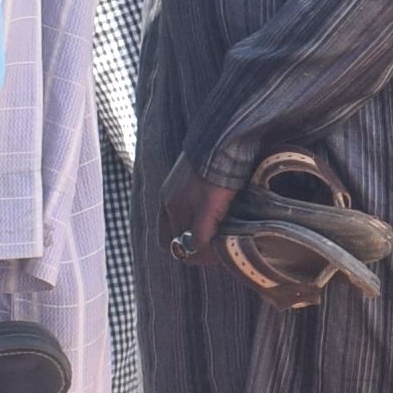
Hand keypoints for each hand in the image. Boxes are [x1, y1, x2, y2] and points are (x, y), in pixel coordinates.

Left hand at [154, 157, 239, 278]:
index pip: (165, 235)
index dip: (182, 246)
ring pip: (187, 247)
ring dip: (204, 254)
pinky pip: (201, 242)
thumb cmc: (215, 153)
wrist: (223, 138)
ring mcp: (184, 207)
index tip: (201, 248)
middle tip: (215, 254)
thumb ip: (198, 196)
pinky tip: (227, 249)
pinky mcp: (203, 208)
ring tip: (223, 254)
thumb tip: (214, 212)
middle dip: (194, 253)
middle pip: (174, 244)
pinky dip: (212, 251)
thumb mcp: (198, 177)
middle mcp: (170, 204)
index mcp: (167, 196)